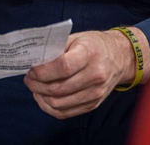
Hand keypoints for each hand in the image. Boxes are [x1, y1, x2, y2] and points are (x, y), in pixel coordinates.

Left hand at [23, 28, 148, 118]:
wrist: (121, 57)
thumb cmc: (94, 45)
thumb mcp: (77, 38)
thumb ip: (57, 48)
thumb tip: (34, 60)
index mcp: (90, 54)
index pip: (63, 67)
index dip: (43, 71)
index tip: (32, 69)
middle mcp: (95, 75)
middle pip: (59, 88)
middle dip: (37, 85)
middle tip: (28, 78)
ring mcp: (95, 93)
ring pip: (60, 104)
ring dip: (41, 97)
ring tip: (34, 87)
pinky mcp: (93, 104)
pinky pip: (66, 113)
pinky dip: (49, 108)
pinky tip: (43, 98)